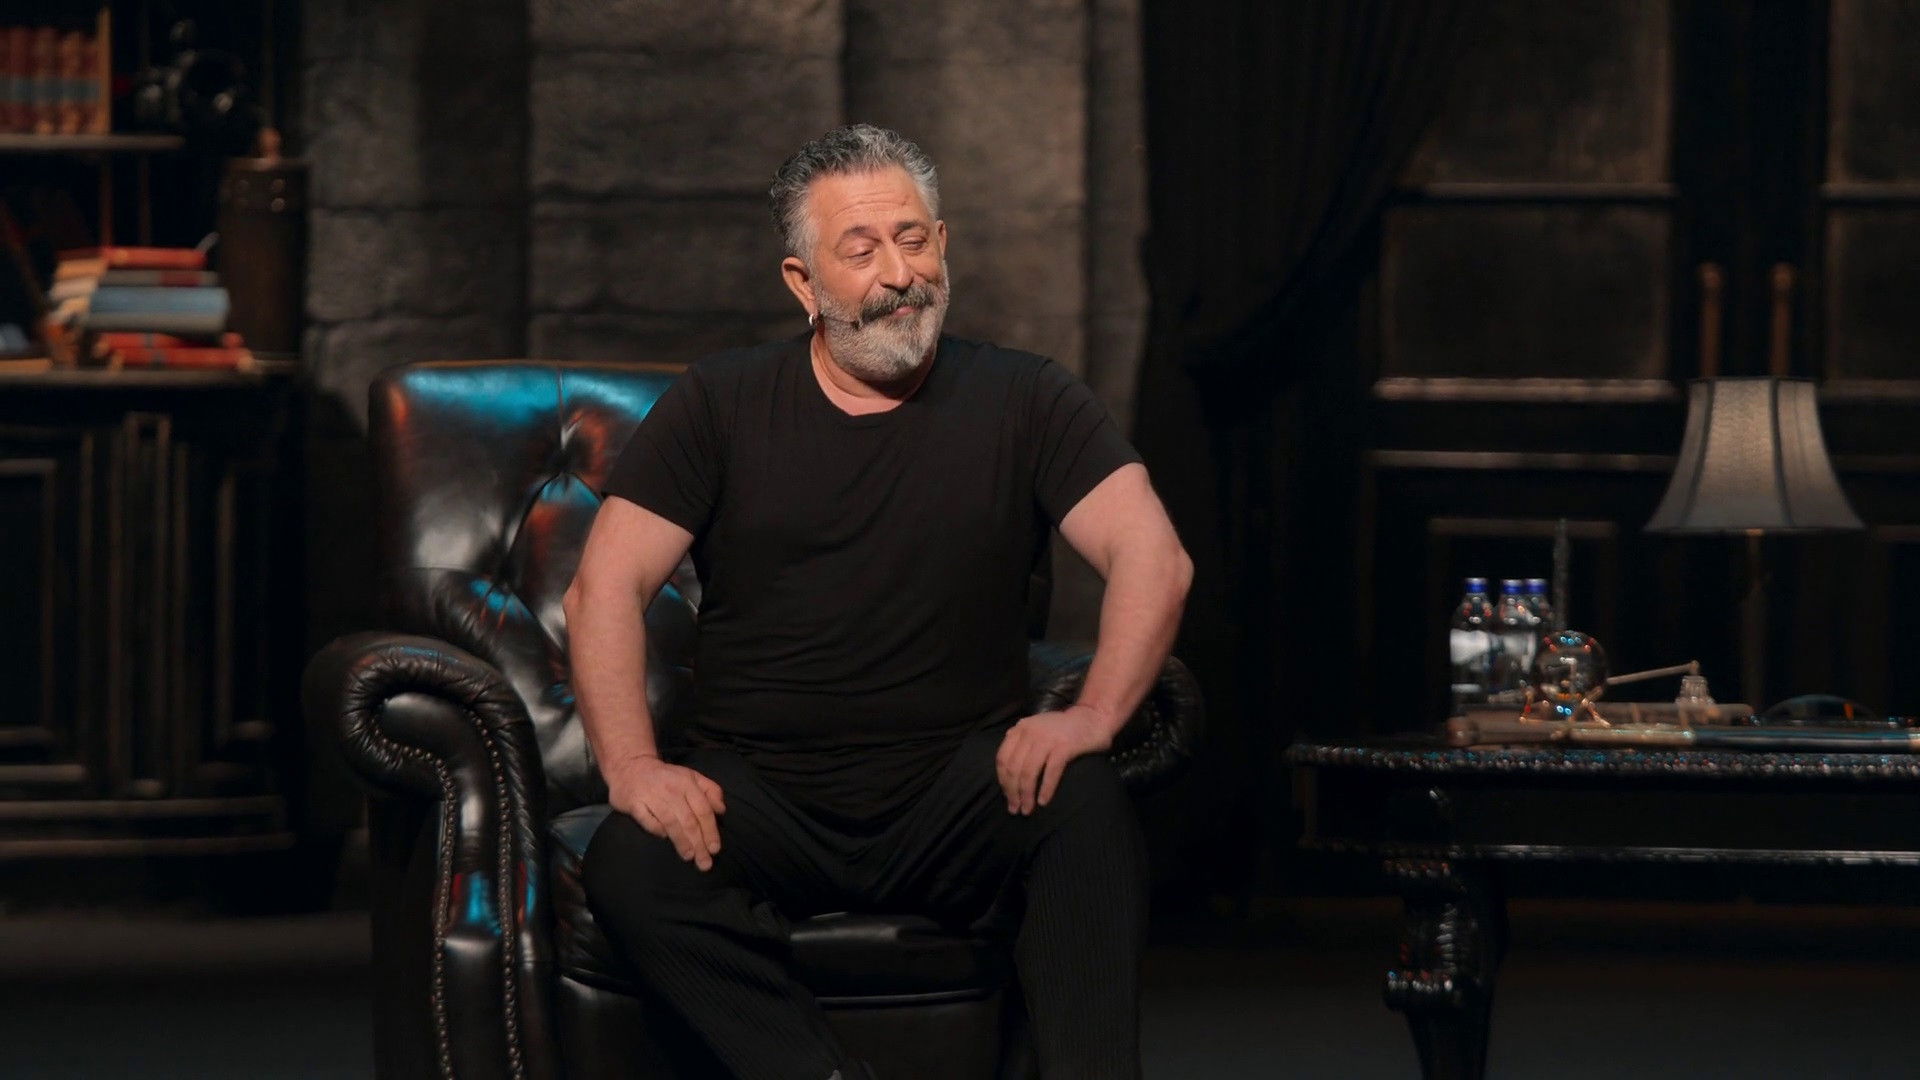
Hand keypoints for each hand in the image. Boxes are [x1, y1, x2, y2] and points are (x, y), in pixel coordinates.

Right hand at [608, 755, 726, 870]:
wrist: (631, 766)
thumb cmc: (667, 777)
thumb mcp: (691, 777)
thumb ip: (710, 790)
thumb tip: (721, 810)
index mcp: (687, 782)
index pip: (703, 809)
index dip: (710, 830)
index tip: (715, 849)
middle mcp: (671, 789)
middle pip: (688, 820)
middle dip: (698, 843)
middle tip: (705, 862)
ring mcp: (651, 795)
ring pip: (670, 822)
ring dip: (681, 841)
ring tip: (689, 856)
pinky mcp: (633, 802)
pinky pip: (647, 820)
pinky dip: (657, 830)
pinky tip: (665, 838)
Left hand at [995, 704, 1114, 815]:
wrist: (1094, 718)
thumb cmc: (1065, 729)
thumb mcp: (1037, 729)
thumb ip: (1021, 742)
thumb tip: (1005, 769)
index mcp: (1021, 728)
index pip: (1002, 758)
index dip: (1003, 781)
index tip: (1008, 797)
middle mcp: (1030, 731)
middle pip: (1013, 768)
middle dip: (1012, 792)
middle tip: (1015, 809)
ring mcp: (1047, 738)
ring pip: (1028, 772)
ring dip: (1026, 795)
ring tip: (1027, 810)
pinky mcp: (1065, 746)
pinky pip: (1050, 772)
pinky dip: (1045, 789)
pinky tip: (1043, 801)